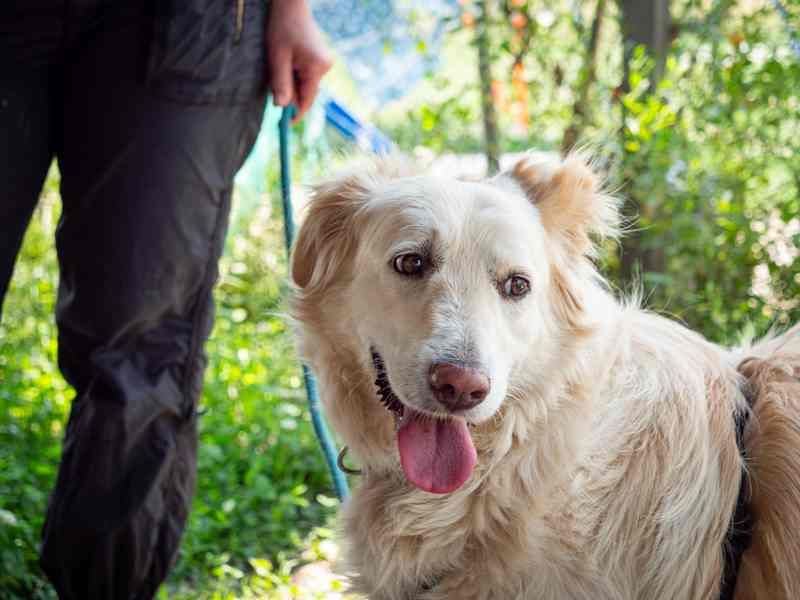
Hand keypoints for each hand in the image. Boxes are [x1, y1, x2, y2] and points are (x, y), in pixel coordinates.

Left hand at [265, 0, 332, 121]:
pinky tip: (286, 59)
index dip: (296, 113)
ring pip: (304, 83)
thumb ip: (280, 83)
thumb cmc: (282, 27)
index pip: (307, 99)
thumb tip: (281, 107)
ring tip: (279, 62)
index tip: (287, 124)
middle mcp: (325, 67)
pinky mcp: (320, 59)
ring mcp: (324, 63)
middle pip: (306, 91)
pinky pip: (305, 74)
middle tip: (273, 81)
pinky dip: (294, 73)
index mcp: (317, 68)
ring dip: (290, 81)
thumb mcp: (277, 57)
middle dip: (289, 91)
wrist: (291, 5)